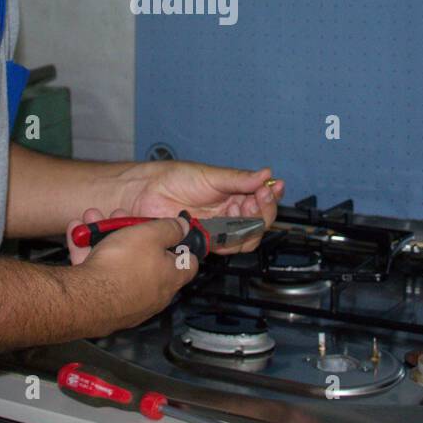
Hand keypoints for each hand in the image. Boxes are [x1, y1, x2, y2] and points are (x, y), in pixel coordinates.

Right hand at [65, 212, 199, 333]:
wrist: (86, 298)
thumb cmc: (122, 267)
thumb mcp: (150, 234)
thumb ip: (170, 229)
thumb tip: (184, 227)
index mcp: (171, 277)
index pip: (188, 262)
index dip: (182, 243)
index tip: (172, 230)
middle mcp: (152, 292)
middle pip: (146, 256)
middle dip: (130, 232)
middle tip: (119, 218)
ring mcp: (127, 298)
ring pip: (117, 261)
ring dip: (104, 237)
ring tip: (92, 220)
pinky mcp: (103, 303)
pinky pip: (98, 272)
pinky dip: (87, 252)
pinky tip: (76, 234)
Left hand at [118, 161, 282, 254]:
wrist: (147, 192)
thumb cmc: (174, 178)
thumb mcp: (211, 174)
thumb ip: (239, 179)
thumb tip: (266, 174)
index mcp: (232, 194)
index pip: (261, 201)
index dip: (270, 197)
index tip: (274, 188)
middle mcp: (228, 213)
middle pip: (258, 222)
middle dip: (263, 210)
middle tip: (257, 197)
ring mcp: (217, 228)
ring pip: (246, 237)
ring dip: (250, 224)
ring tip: (241, 206)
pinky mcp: (205, 242)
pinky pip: (226, 248)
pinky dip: (232, 239)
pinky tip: (227, 223)